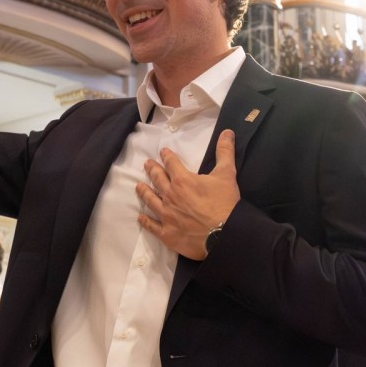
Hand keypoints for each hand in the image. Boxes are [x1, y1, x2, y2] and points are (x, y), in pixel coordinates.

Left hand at [136, 129, 239, 259]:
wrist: (224, 234)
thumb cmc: (225, 203)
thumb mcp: (227, 174)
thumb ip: (225, 152)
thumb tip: (227, 132)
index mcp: (183, 180)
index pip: (171, 164)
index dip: (167, 156)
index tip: (163, 152)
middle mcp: (170, 196)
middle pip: (157, 180)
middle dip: (152, 170)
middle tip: (147, 165)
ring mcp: (166, 215)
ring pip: (151, 200)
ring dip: (144, 192)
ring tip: (139, 186)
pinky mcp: (167, 233)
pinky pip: (152, 226)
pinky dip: (145, 221)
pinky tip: (140, 217)